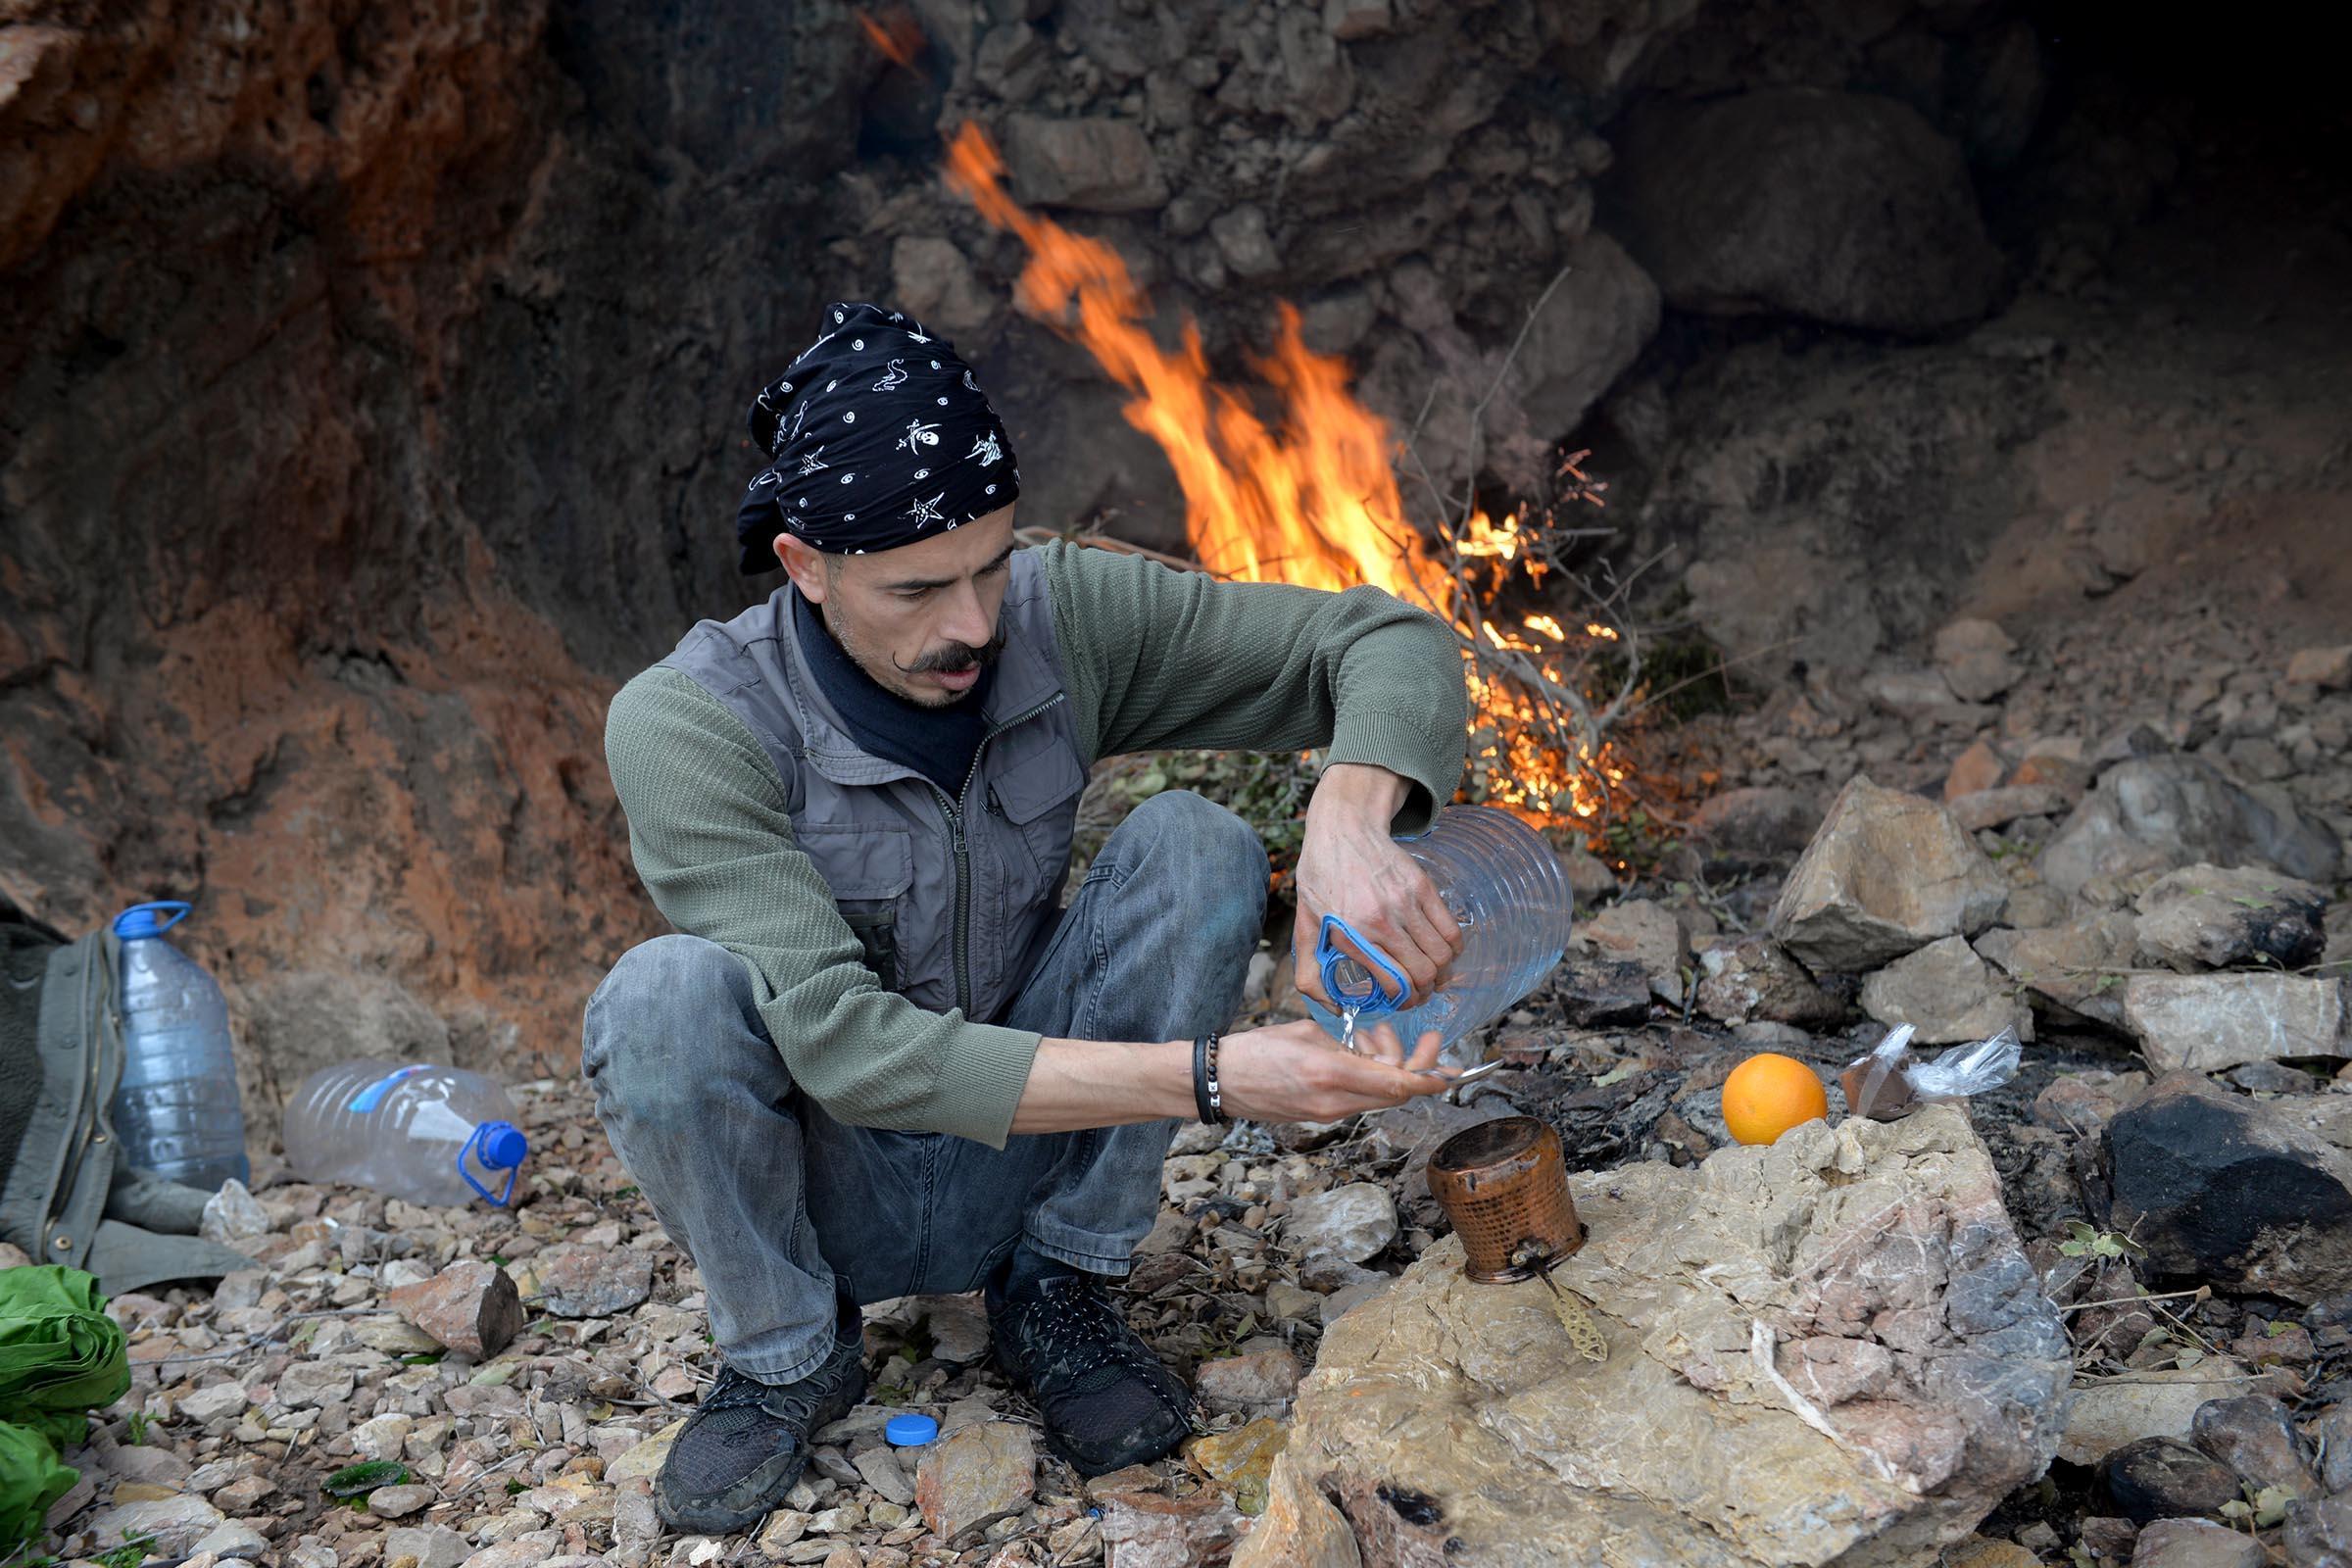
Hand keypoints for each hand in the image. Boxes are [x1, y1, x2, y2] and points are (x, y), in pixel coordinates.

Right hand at [1216, 1018, 1452, 1123]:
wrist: (1219, 1081)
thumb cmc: (1256, 1050)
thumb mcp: (1307, 1034)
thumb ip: (1349, 1046)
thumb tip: (1381, 1055)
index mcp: (1332, 1074)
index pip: (1397, 1085)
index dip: (1429, 1079)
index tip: (1450, 1067)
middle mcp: (1334, 1102)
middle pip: (1395, 1094)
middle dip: (1415, 1066)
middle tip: (1424, 1037)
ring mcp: (1327, 1115)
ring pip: (1378, 1096)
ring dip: (1388, 1067)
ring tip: (1371, 1036)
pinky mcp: (1319, 1118)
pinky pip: (1358, 1099)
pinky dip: (1368, 1077)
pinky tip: (1355, 1053)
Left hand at [1292, 764, 1462, 1006]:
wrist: (1343, 829)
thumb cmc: (1321, 876)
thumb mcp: (1305, 924)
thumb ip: (1310, 971)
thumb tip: (1333, 1007)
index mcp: (1352, 934)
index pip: (1395, 983)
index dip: (1404, 1001)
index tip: (1401, 1001)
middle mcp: (1382, 920)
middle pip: (1424, 973)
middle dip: (1425, 993)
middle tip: (1418, 992)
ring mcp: (1406, 903)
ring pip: (1442, 955)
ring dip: (1442, 973)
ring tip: (1432, 975)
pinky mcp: (1423, 887)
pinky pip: (1451, 930)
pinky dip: (1453, 950)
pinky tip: (1442, 952)